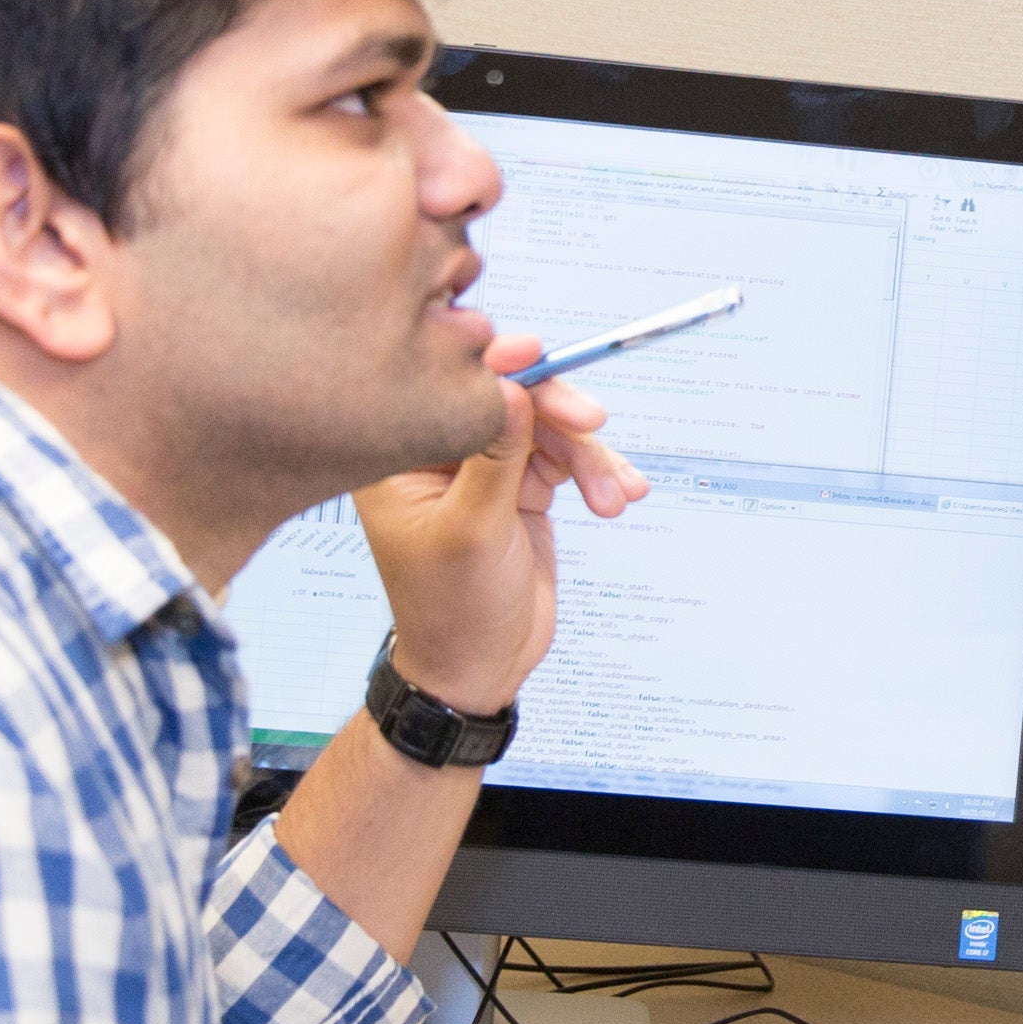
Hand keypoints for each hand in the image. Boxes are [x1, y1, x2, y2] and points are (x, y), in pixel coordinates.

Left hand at [354, 341, 641, 714]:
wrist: (479, 666)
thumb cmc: (453, 611)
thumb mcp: (472, 530)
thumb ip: (495, 454)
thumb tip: (513, 386)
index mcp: (402, 458)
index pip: (453, 392)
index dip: (499, 368)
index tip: (538, 356)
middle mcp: (441, 455)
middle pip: (509, 400)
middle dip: (557, 413)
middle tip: (593, 421)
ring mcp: (484, 469)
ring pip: (547, 428)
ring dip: (587, 457)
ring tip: (612, 497)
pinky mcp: (520, 487)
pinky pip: (566, 458)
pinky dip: (597, 473)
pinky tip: (620, 493)